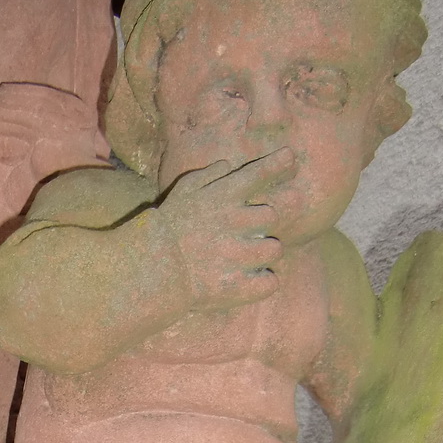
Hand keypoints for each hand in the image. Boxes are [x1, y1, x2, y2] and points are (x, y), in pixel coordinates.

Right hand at [156, 148, 295, 310]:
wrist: (152, 269)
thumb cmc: (167, 229)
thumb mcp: (181, 193)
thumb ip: (206, 175)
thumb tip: (227, 164)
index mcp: (222, 197)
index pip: (258, 174)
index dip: (278, 164)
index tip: (290, 159)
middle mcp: (235, 221)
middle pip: (272, 215)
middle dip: (263, 223)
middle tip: (247, 232)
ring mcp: (238, 254)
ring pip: (274, 248)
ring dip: (264, 252)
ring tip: (248, 258)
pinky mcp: (237, 284)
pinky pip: (270, 281)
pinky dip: (264, 281)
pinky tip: (251, 279)